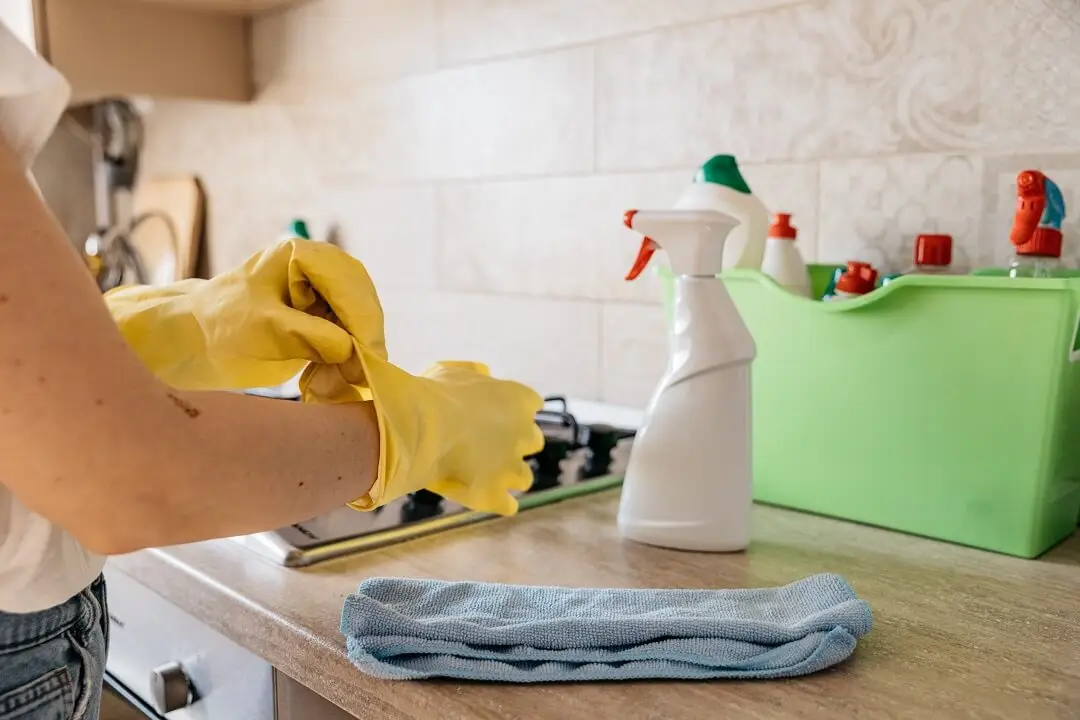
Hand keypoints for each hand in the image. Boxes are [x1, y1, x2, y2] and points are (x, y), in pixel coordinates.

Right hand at [343, 358, 543, 514]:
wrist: (418, 427)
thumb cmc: (431, 394)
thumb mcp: (453, 370)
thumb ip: (475, 373)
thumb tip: (484, 373)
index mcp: (520, 399)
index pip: (531, 404)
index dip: (513, 411)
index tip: (497, 414)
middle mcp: (525, 434)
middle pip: (533, 441)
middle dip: (515, 444)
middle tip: (490, 445)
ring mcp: (511, 468)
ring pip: (523, 477)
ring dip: (508, 475)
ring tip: (485, 475)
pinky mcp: (495, 495)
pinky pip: (507, 505)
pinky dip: (499, 502)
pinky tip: (487, 499)